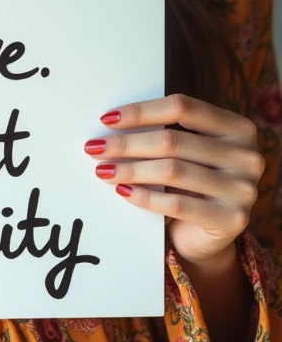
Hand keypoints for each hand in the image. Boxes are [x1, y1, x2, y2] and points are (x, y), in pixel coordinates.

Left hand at [83, 92, 265, 266]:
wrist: (208, 233)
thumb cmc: (191, 182)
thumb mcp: (187, 151)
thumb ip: (165, 132)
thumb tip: (111, 121)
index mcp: (237, 127)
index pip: (182, 107)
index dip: (142, 111)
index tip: (107, 118)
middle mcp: (247, 155)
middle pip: (172, 141)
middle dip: (127, 143)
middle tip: (94, 147)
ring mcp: (243, 189)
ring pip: (172, 171)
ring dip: (130, 169)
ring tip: (103, 170)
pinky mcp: (232, 219)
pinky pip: (178, 203)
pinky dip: (145, 196)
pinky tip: (123, 191)